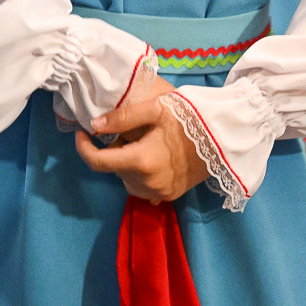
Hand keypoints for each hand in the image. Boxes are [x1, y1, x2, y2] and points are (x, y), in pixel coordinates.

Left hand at [74, 79, 211, 203]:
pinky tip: (153, 158)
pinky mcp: (170, 195)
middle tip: (128, 132)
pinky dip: (139, 175)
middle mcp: (147, 183)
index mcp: (141, 161)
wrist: (224, 137)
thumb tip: (94, 126)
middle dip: (113, 151)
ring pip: (126, 180)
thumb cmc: (189, 118)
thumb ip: (121, 118)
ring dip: (125, 164)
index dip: (83, 147)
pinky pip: (143, 188)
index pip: (97, 162)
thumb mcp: (155, 109)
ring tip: (142, 143)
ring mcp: (160, 192)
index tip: (82, 133)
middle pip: (114, 169)